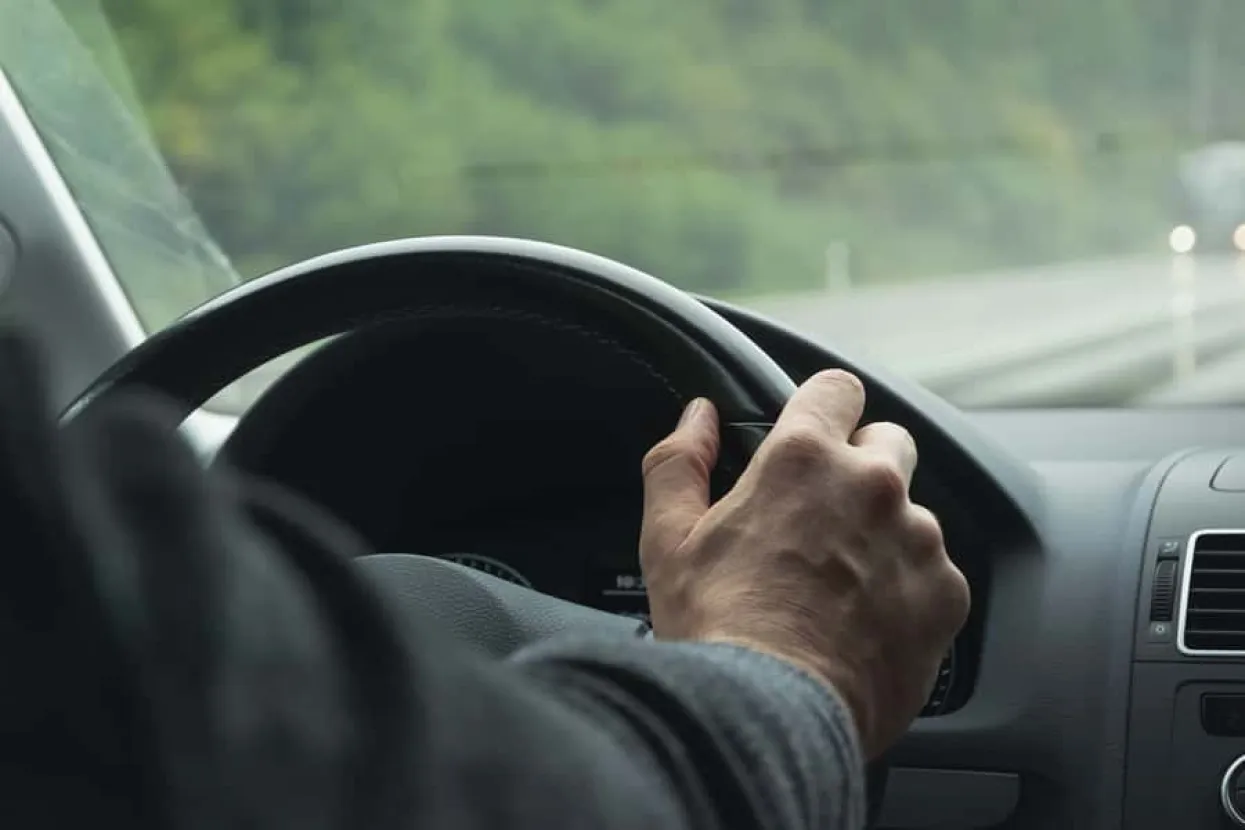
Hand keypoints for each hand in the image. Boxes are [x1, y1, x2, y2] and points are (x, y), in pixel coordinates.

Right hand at [639, 370, 969, 757]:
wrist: (773, 716)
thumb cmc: (718, 630)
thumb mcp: (670, 540)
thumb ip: (679, 462)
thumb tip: (696, 417)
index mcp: (803, 459)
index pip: (838, 388)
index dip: (823, 409)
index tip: (813, 435)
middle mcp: (873, 486)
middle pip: (888, 440)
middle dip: (861, 466)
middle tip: (820, 519)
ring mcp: (918, 540)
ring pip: (912, 513)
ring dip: (884, 534)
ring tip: (838, 589)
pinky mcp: (946, 594)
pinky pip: (935, 572)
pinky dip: (907, 589)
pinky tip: (865, 623)